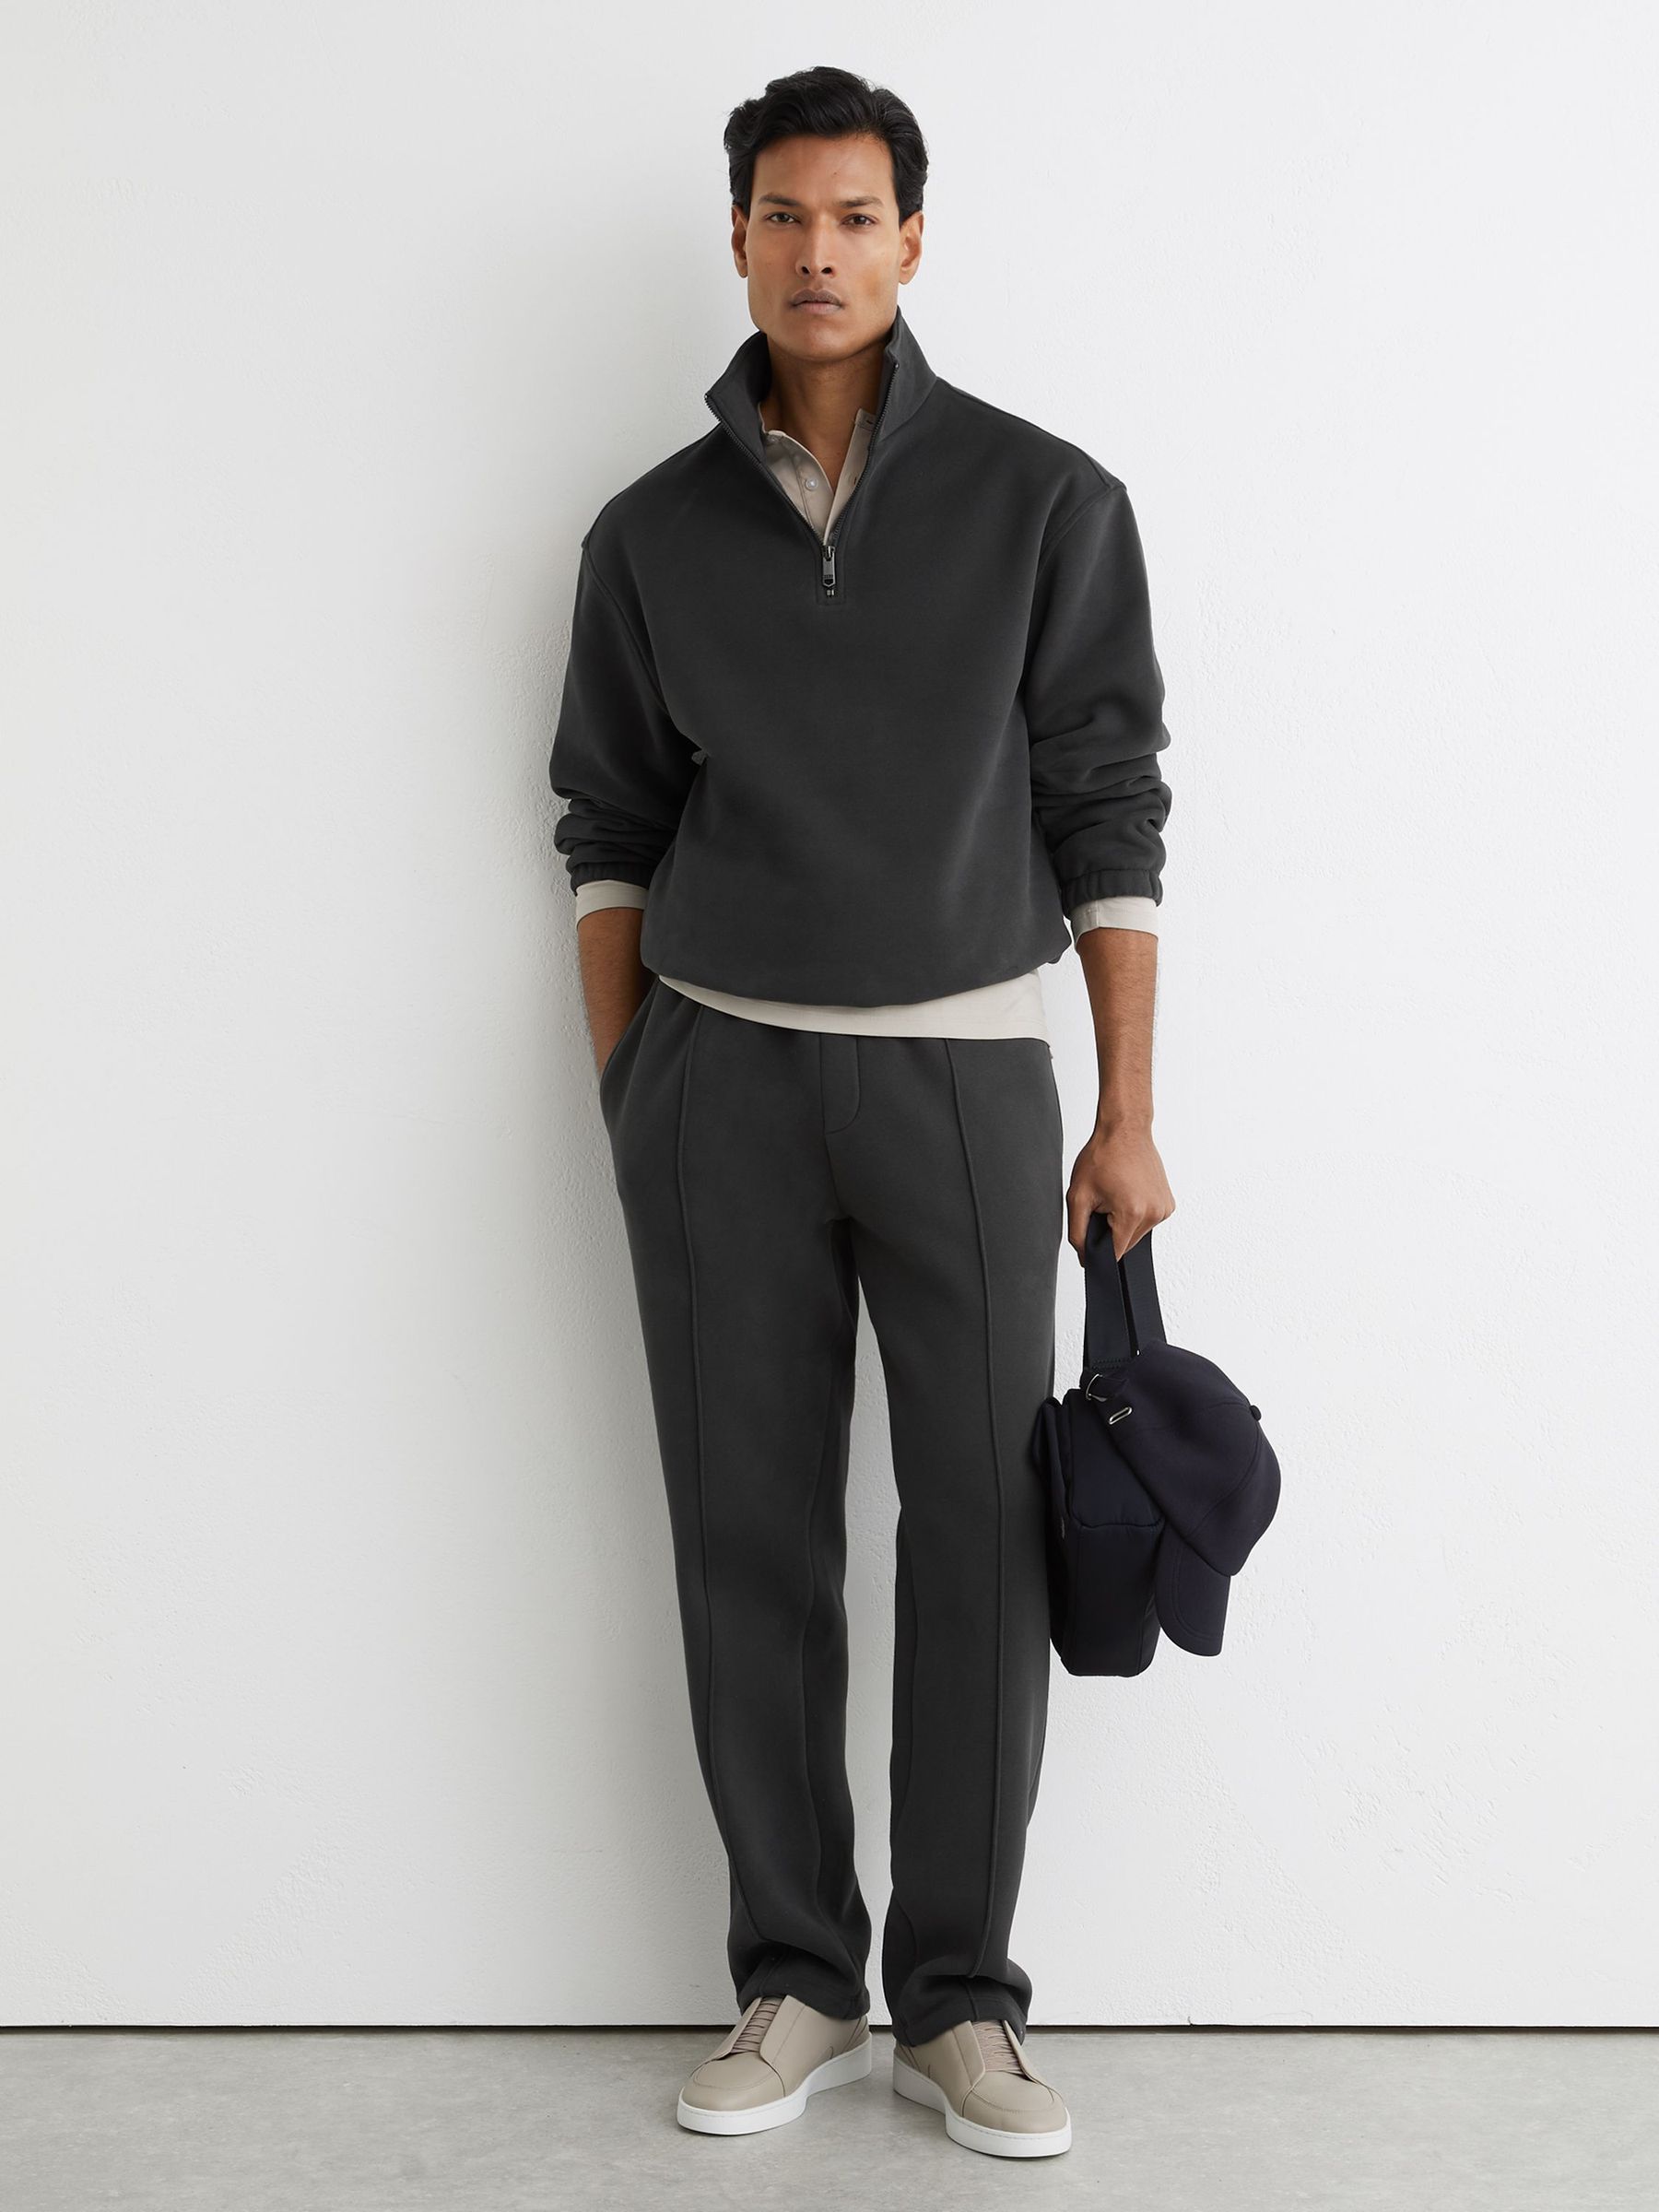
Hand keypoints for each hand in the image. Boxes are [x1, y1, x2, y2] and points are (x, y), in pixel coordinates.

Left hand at [1065, 1118, 1174, 1262]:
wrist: (1124, 1131)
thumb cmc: (1102, 1156)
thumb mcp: (1078, 1196)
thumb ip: (1077, 1232)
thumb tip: (1084, 1257)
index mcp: (1133, 1213)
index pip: (1115, 1253)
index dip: (1098, 1247)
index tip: (1092, 1228)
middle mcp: (1154, 1213)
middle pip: (1127, 1244)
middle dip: (1111, 1231)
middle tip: (1103, 1204)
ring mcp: (1164, 1209)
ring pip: (1137, 1234)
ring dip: (1124, 1223)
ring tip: (1117, 1195)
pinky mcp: (1169, 1204)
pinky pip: (1147, 1222)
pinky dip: (1135, 1214)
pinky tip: (1129, 1193)